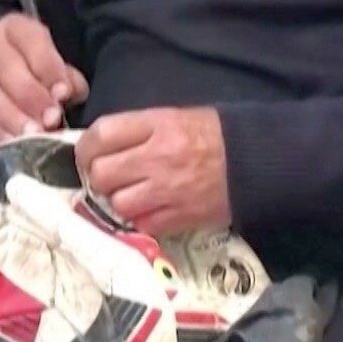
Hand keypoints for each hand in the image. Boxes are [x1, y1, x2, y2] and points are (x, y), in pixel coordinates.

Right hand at [0, 14, 88, 145]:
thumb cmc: (23, 68)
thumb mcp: (45, 62)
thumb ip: (63, 76)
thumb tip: (70, 93)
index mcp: (14, 28)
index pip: (31, 40)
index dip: (48, 67)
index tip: (64, 94)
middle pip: (6, 68)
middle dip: (31, 97)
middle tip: (51, 121)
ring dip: (13, 118)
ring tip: (34, 137)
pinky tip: (11, 143)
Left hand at [74, 108, 231, 237]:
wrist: (257, 162)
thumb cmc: (213, 134)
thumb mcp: (175, 117)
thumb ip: (138, 130)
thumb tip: (101, 147)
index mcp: (157, 125)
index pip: (101, 134)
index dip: (86, 147)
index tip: (87, 155)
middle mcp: (157, 157)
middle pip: (101, 173)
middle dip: (98, 177)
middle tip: (108, 178)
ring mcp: (167, 190)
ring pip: (117, 203)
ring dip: (119, 201)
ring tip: (131, 195)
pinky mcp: (179, 218)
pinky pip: (141, 224)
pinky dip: (139, 220)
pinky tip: (149, 210)